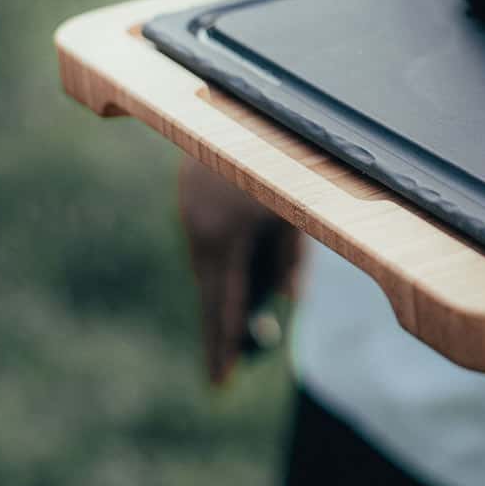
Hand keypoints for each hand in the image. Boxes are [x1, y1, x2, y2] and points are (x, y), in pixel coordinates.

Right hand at [177, 158, 302, 385]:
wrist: (236, 100)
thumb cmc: (285, 153)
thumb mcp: (295, 209)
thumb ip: (290, 257)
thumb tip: (289, 299)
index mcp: (223, 236)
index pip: (221, 307)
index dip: (222, 346)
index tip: (219, 384)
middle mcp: (198, 227)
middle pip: (209, 290)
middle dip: (220, 327)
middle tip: (224, 372)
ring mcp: (189, 210)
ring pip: (207, 265)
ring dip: (222, 292)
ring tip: (234, 333)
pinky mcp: (190, 194)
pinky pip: (206, 241)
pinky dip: (220, 263)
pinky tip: (231, 277)